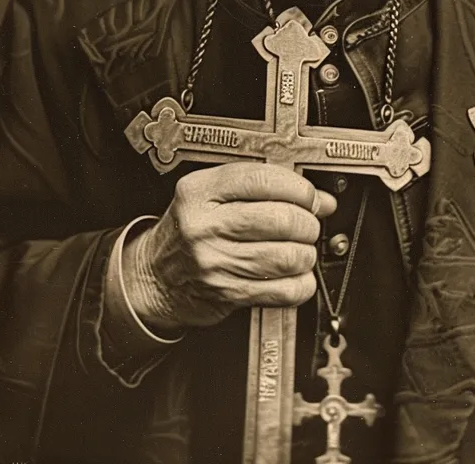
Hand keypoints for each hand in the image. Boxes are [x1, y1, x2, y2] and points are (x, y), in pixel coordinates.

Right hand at [121, 163, 335, 331]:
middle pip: (280, 219)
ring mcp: (215, 262)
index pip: (263, 180)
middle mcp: (205, 225)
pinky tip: (297, 274)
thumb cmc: (190, 229)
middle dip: (308, 222)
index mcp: (201, 191)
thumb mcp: (211, 194)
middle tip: (309, 223)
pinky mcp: (227, 293)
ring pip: (287, 256)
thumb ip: (263, 188)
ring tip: (302, 248)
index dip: (299, 188)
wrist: (155, 275)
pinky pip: (282, 290)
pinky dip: (302, 283)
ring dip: (306, 253)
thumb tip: (320, 199)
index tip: (311, 196)